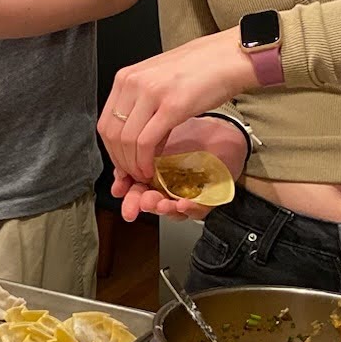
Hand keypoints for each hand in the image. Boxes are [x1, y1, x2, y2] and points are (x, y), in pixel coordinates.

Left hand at [99, 30, 253, 182]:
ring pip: (126, 141)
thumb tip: (137, 140)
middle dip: (121, 161)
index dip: (112, 151)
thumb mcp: (158, 82)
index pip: (105, 122)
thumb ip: (142, 106)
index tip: (123, 164)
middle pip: (112, 134)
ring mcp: (151, 94)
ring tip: (144, 173)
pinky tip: (152, 168)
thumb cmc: (199, 68)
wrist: (228, 57)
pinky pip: (147, 141)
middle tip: (132, 174)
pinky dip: (145, 161)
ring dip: (133, 164)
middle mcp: (133, 83)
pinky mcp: (172, 106)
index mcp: (126, 77)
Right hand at [112, 116, 246, 221]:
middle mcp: (170, 187)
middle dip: (140, 204)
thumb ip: (139, 142)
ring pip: (171, 211)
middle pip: (149, 203)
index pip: (135, 186)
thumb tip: (114, 146)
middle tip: (136, 205)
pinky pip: (199, 211)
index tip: (119, 189)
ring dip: (162, 208)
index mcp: (156, 173)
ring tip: (159, 203)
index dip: (125, 189)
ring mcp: (189, 194)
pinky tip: (183, 204)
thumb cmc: (194, 132)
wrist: (226, 130)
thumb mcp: (161, 132)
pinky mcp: (211, 198)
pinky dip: (190, 209)